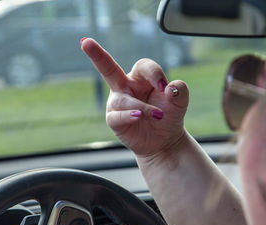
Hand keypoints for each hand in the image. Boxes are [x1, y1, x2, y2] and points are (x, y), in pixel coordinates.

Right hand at [81, 38, 188, 156]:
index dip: (154, 74)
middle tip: (86, 42)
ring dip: (141, 107)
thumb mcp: (179, 102)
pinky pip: (116, 116)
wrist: (164, 140)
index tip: (165, 87)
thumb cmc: (168, 116)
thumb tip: (170, 88)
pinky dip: (128, 115)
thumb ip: (180, 91)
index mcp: (140, 77)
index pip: (143, 66)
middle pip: (108, 68)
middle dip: (96, 54)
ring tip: (157, 115)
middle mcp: (124, 86)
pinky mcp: (114, 120)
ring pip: (122, 100)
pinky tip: (139, 116)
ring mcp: (117, 103)